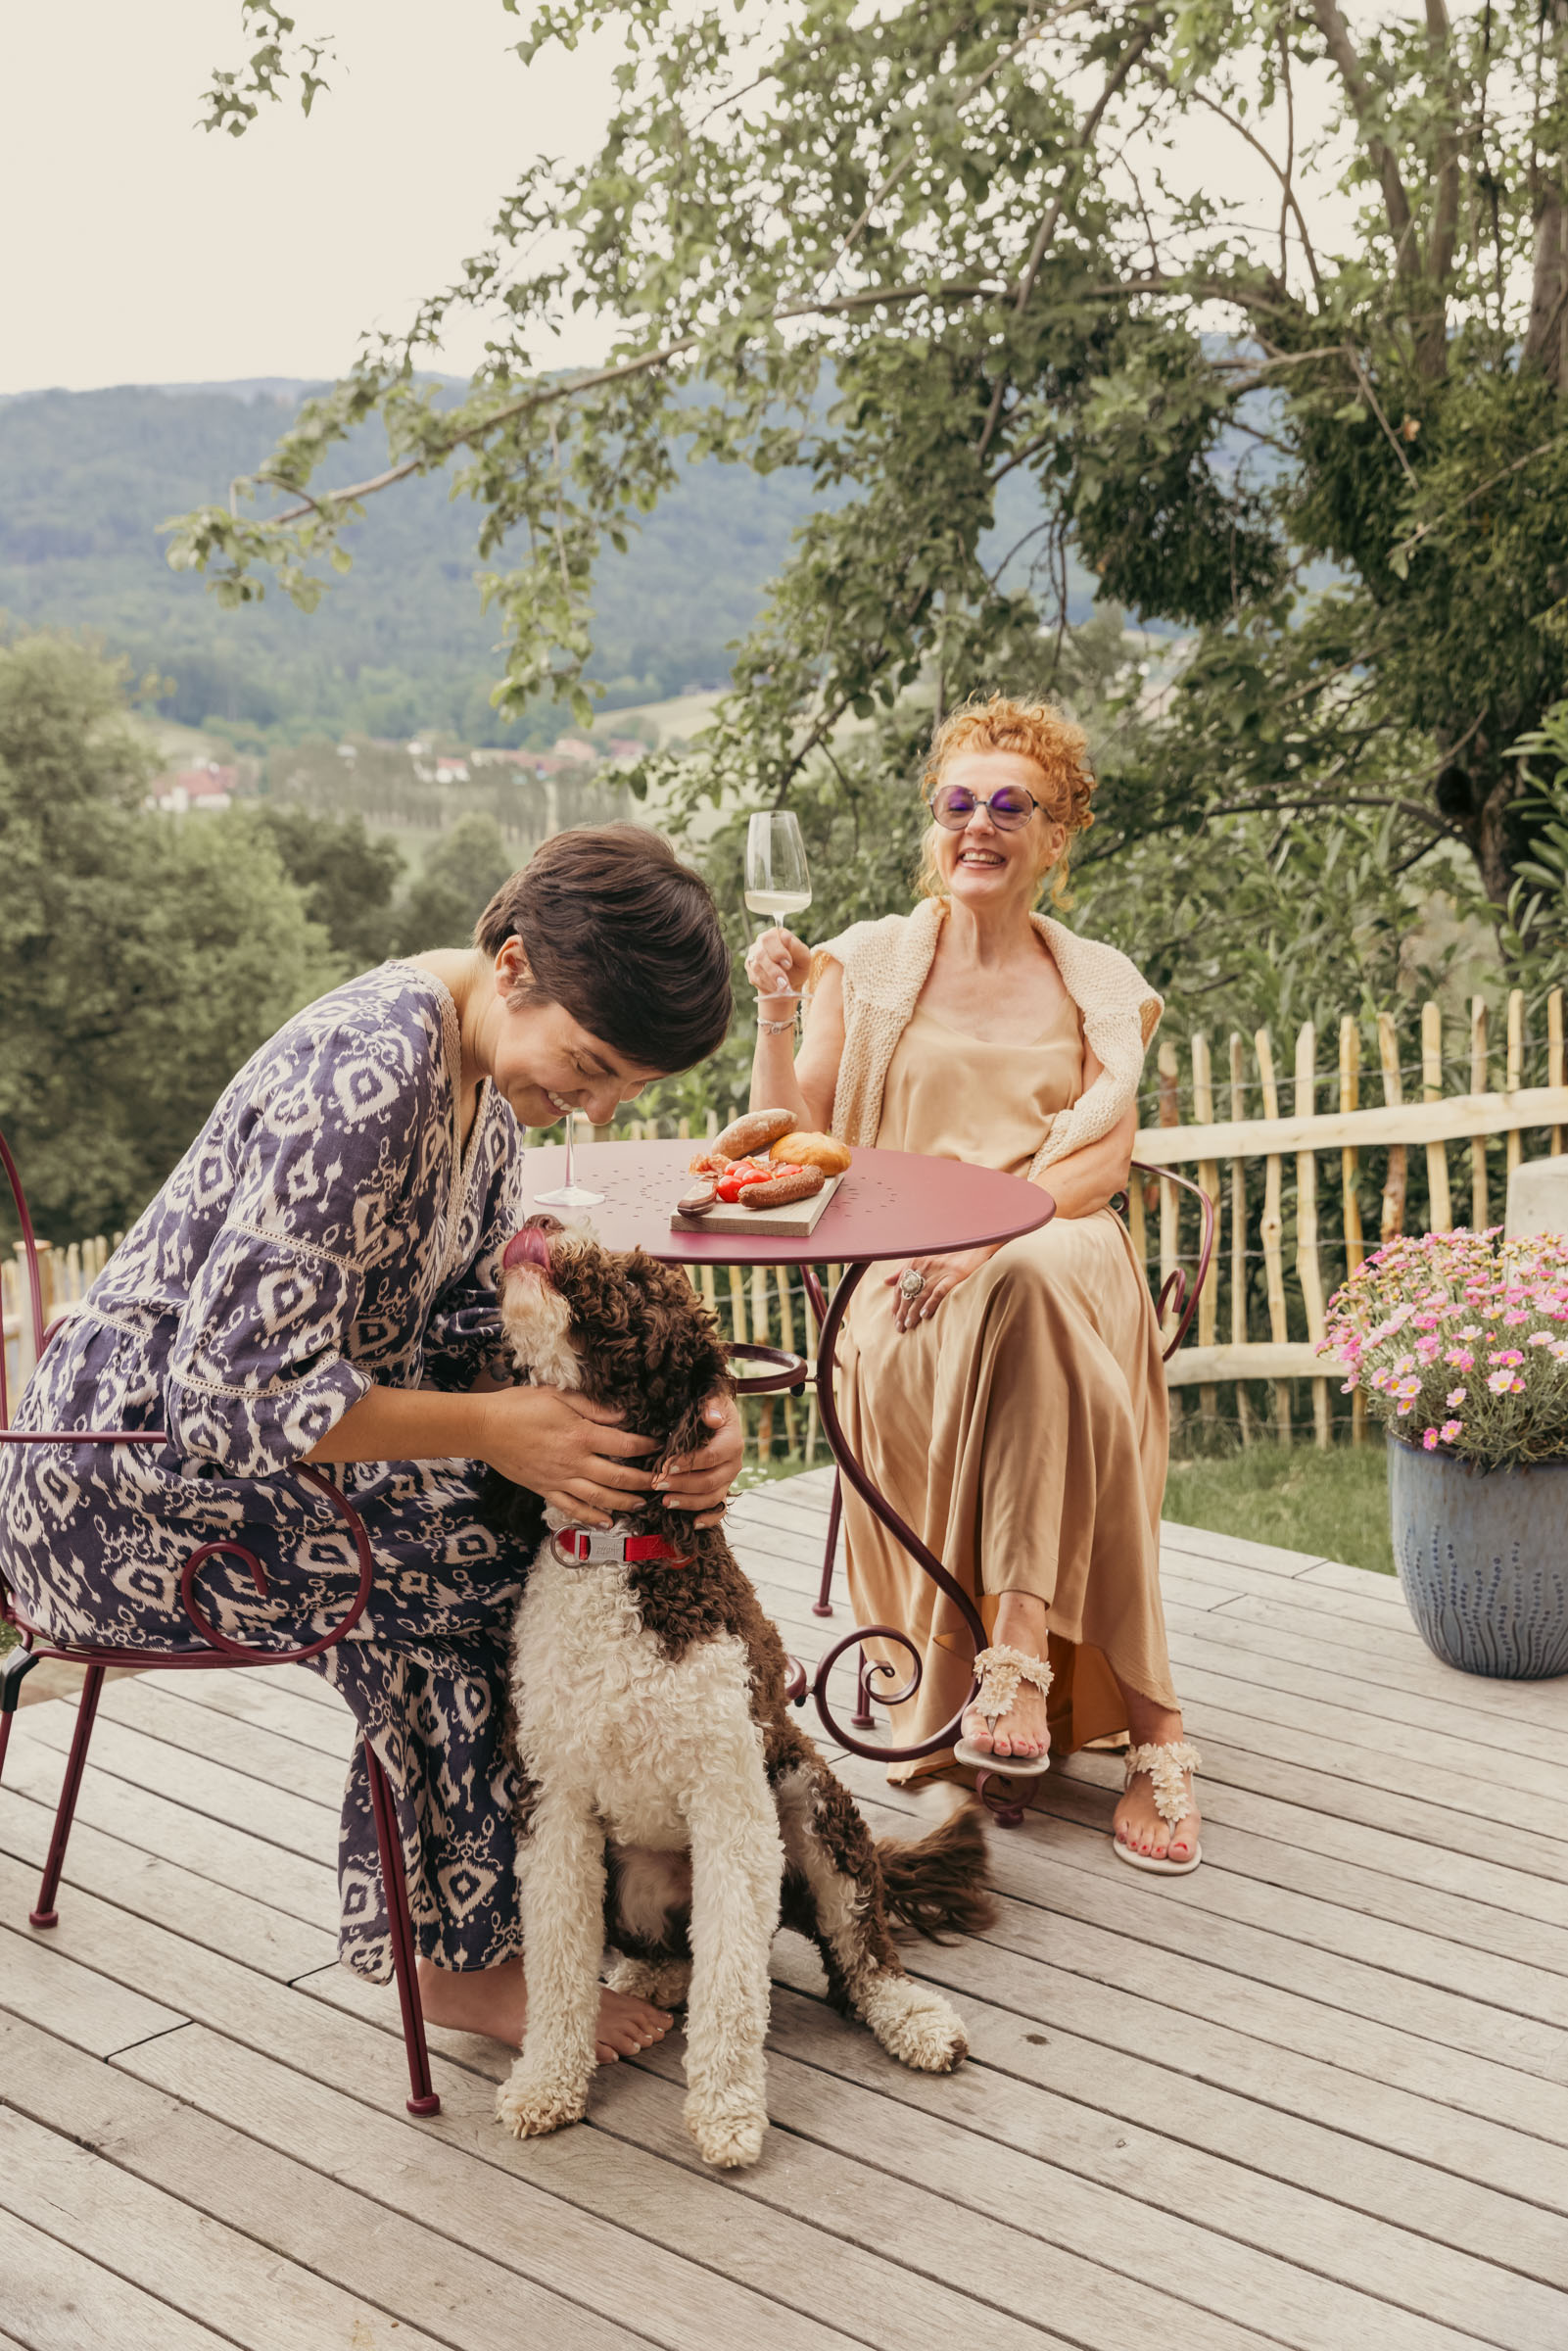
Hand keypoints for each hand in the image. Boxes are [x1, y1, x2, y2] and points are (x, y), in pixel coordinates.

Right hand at [477, 1386, 656, 1528]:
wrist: (483, 1428)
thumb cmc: (519, 1406)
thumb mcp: (558, 1396)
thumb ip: (592, 1407)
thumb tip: (622, 1415)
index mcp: (580, 1434)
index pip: (625, 1444)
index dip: (646, 1446)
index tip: (659, 1445)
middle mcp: (574, 1461)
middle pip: (619, 1476)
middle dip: (643, 1481)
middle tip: (661, 1482)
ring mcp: (559, 1479)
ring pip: (600, 1497)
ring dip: (625, 1503)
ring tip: (642, 1504)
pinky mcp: (545, 1490)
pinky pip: (572, 1508)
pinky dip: (592, 1517)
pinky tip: (608, 1523)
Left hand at [653, 1393, 742, 1526]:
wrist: (718, 1416)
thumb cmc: (710, 1407)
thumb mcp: (712, 1398)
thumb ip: (711, 1405)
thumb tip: (711, 1417)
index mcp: (732, 1442)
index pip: (711, 1457)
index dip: (689, 1463)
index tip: (667, 1465)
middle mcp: (733, 1464)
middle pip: (709, 1481)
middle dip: (682, 1485)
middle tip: (657, 1484)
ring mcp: (728, 1479)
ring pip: (711, 1497)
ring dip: (688, 1502)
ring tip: (664, 1502)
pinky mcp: (722, 1489)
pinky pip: (720, 1509)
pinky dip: (708, 1519)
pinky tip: (692, 1524)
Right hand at [744, 926, 810, 1002]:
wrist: (789, 983)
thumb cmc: (798, 966)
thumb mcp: (804, 957)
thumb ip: (797, 947)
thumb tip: (786, 937)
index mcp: (775, 934)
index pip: (770, 938)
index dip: (778, 952)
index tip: (788, 965)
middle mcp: (761, 942)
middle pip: (760, 954)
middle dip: (773, 970)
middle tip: (784, 983)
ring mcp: (753, 955)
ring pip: (757, 967)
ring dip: (771, 980)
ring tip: (783, 988)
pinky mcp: (749, 969)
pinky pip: (755, 977)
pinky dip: (767, 985)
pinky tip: (776, 989)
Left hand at [885, 1246, 997, 1333]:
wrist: (973, 1245)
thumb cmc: (947, 1254)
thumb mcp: (923, 1258)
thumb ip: (904, 1269)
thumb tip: (886, 1281)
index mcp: (915, 1262)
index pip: (900, 1286)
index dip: (896, 1303)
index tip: (894, 1317)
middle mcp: (924, 1266)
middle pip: (909, 1293)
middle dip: (902, 1312)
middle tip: (899, 1327)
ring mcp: (939, 1271)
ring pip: (921, 1295)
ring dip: (913, 1312)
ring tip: (909, 1325)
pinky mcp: (954, 1275)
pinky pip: (939, 1292)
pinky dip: (930, 1304)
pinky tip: (925, 1315)